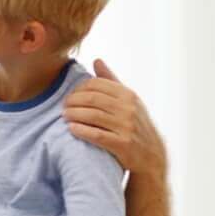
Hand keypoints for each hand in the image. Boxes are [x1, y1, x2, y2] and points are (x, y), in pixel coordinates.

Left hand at [63, 59, 166, 175]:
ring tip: (65, 116)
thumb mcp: (127, 100)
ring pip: (92, 115)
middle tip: (63, 106)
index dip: (78, 88)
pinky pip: (96, 135)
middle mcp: (129, 109)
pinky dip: (81, 130)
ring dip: (73, 115)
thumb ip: (111, 81)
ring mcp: (126, 126)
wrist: (151, 155)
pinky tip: (72, 129)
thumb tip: (96, 60)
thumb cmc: (134, 124)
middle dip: (73, 101)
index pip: (96, 84)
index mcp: (128, 95)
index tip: (70, 95)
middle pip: (91, 99)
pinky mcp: (123, 144)